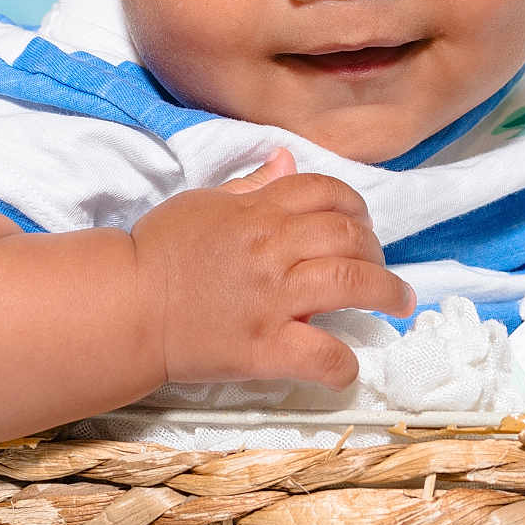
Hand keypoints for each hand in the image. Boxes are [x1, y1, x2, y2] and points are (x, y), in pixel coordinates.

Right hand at [130, 148, 415, 388]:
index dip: (355, 204)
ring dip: (386, 291)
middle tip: (382, 266)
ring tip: (399, 302)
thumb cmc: (158, 250)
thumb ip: (252, 184)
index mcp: (259, 211)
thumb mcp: (204, 201)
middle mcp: (273, 248)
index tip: (362, 222)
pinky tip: (349, 365)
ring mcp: (272, 299)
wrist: (125, 306)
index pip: (325, 192)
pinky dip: (343, 362)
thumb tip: (288, 159)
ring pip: (350, 282)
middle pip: (349, 234)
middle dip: (377, 248)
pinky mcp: (262, 347)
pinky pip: (319, 354)